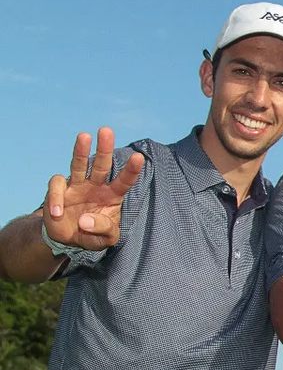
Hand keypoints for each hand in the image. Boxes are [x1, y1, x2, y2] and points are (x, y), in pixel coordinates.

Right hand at [43, 128, 144, 250]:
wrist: (68, 238)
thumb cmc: (93, 234)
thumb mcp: (105, 239)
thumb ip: (103, 231)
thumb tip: (85, 220)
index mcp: (113, 195)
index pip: (124, 180)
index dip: (131, 169)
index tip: (139, 157)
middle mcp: (96, 186)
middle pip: (102, 164)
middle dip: (105, 147)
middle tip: (106, 130)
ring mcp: (77, 186)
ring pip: (79, 165)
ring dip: (81, 151)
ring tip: (84, 136)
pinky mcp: (59, 191)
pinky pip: (56, 187)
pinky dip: (55, 198)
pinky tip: (57, 213)